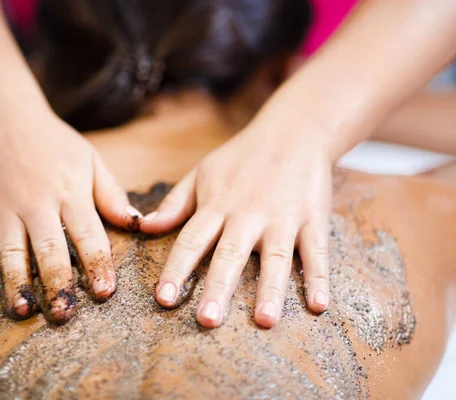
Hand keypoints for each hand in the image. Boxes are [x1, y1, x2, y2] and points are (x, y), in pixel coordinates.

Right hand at [0, 107, 140, 322]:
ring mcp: (2, 206)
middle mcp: (36, 201)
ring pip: (11, 252)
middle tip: (65, 315)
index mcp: (69, 190)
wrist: (0, 114)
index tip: (105, 292)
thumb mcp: (90, 159)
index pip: (88, 234)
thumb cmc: (53, 141)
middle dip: (58, 285)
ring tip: (25, 312)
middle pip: (49, 250)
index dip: (97, 265)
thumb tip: (137, 225)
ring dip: (18, 284)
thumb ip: (111, 194)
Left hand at [141, 120, 331, 328]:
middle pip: (230, 254)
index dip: (176, 270)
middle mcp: (248, 214)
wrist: (293, 131)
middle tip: (207, 321)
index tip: (163, 299)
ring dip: (270, 290)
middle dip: (218, 288)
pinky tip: (319, 305)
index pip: (191, 241)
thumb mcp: (202, 173)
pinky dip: (319, 278)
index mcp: (217, 205)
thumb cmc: (241, 157)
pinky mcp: (313, 219)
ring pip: (275, 258)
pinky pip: (316, 252)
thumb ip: (174, 203)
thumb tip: (143, 227)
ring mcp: (283, 218)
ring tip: (265, 321)